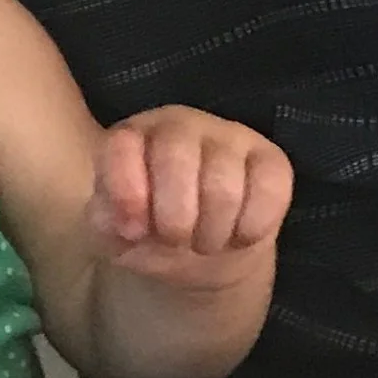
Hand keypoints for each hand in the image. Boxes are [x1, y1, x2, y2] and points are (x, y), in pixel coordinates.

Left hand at [88, 107, 292, 287]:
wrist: (198, 253)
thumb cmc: (148, 233)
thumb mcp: (113, 235)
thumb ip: (106, 224)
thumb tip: (128, 224)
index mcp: (132, 136)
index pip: (122, 147)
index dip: (127, 193)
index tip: (133, 232)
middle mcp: (179, 124)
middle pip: (176, 161)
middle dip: (174, 221)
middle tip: (175, 241)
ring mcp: (228, 136)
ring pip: (224, 186)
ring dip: (212, 234)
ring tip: (204, 242)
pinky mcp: (271, 159)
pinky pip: (270, 191)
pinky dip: (251, 228)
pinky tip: (238, 236)